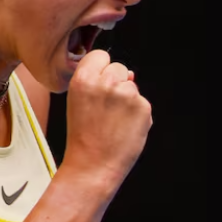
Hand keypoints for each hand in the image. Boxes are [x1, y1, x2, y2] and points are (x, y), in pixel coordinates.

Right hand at [63, 49, 151, 187]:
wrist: (93, 166)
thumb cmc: (84, 136)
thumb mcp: (78, 102)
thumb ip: (97, 82)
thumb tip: (130, 74)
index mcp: (83, 79)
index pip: (100, 55)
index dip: (100, 69)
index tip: (97, 85)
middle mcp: (105, 82)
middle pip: (119, 67)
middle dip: (116, 83)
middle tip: (105, 109)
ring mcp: (126, 94)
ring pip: (132, 86)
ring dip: (127, 100)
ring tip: (113, 122)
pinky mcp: (143, 107)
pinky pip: (142, 103)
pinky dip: (137, 114)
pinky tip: (124, 129)